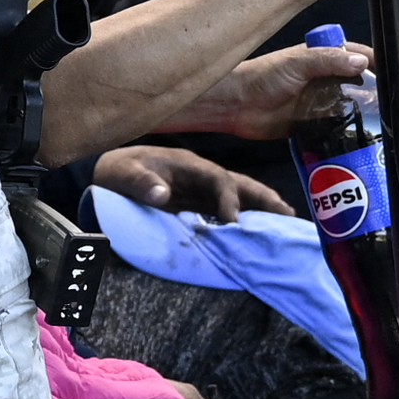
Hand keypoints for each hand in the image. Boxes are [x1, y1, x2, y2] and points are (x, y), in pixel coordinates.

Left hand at [92, 143, 295, 221]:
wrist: (109, 173)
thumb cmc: (118, 171)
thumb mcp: (124, 175)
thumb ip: (141, 183)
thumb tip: (162, 195)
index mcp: (189, 165)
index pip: (218, 180)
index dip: (229, 198)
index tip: (233, 221)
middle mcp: (203, 176)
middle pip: (241, 184)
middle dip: (265, 199)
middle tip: (289, 216)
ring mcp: (204, 190)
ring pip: (241, 196)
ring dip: (264, 209)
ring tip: (288, 224)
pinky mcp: (200, 204)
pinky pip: (229, 210)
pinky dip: (248, 219)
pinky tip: (261, 233)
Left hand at [183, 36, 380, 141]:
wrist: (235, 106)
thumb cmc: (261, 77)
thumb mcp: (297, 63)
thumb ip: (328, 60)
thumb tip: (361, 63)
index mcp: (325, 58)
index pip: (361, 57)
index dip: (379, 64)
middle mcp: (326, 79)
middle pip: (361, 85)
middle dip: (377, 93)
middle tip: (396, 106)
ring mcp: (321, 102)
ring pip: (352, 108)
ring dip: (364, 115)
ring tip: (385, 125)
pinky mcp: (313, 124)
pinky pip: (337, 128)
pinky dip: (347, 133)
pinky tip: (361, 139)